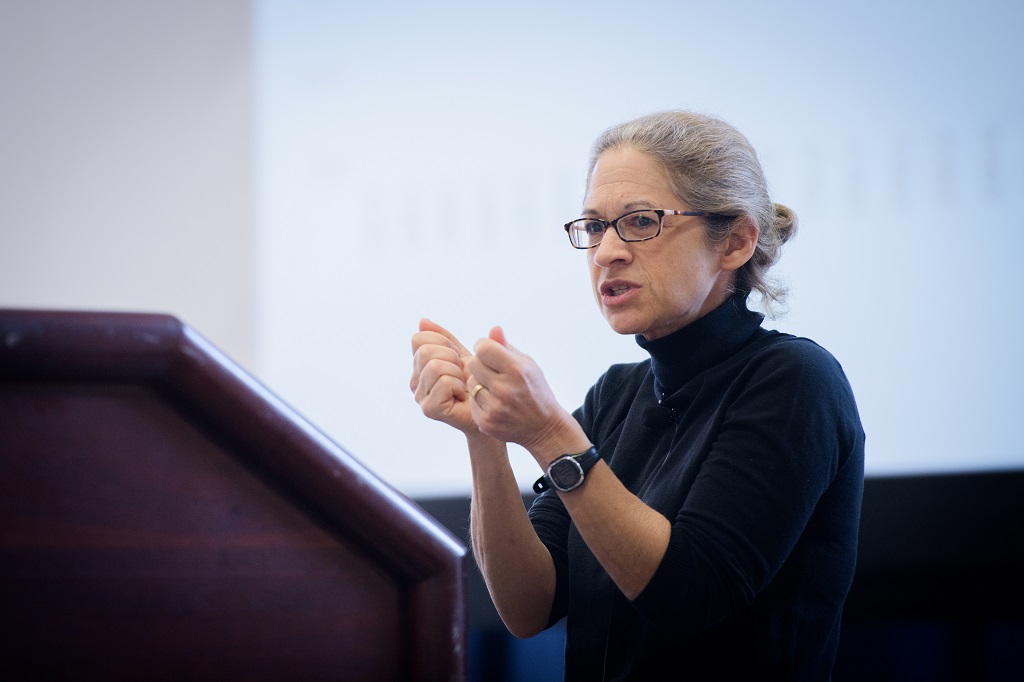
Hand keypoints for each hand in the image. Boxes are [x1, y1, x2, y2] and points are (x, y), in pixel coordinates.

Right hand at [410, 318, 475, 432]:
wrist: (493, 407)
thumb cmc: (478, 381)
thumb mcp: (462, 353)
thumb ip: (444, 337)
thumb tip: (422, 320)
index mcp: (419, 365)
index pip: (419, 339)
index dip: (444, 343)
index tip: (457, 358)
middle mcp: (415, 381)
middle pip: (425, 351)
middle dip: (451, 357)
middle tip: (461, 373)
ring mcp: (420, 396)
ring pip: (434, 366)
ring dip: (456, 372)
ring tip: (463, 385)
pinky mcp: (429, 409)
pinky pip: (444, 382)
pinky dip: (459, 385)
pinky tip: (462, 396)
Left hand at [467, 326, 576, 454]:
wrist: (544, 427)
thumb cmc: (535, 389)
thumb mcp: (528, 364)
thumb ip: (507, 346)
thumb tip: (493, 329)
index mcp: (517, 370)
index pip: (483, 348)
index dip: (484, 346)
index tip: (489, 351)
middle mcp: (505, 390)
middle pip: (473, 364)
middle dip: (480, 363)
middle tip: (492, 370)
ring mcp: (495, 408)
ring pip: (470, 383)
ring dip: (478, 382)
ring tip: (494, 387)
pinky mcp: (486, 422)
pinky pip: (471, 402)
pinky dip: (479, 400)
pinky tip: (494, 402)